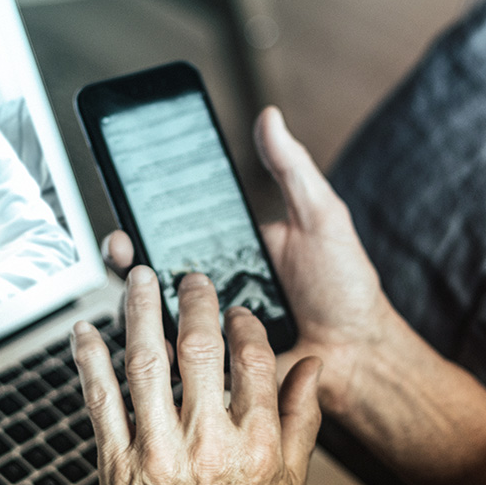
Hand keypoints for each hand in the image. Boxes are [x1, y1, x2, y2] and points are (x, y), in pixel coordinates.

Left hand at [71, 266, 321, 484]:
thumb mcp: (291, 484)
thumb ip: (303, 419)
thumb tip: (312, 368)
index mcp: (257, 444)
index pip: (252, 360)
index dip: (243, 323)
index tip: (236, 312)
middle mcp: (208, 444)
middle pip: (198, 349)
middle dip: (192, 301)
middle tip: (188, 280)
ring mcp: (158, 454)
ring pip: (144, 363)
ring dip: (138, 312)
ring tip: (137, 281)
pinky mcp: (118, 467)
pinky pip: (100, 402)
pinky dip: (91, 362)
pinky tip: (88, 334)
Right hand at [101, 107, 393, 413]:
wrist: (363, 351)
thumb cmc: (347, 288)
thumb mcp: (322, 219)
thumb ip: (293, 170)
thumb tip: (270, 116)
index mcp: (232, 254)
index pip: (175, 234)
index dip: (145, 220)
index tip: (128, 208)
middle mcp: (216, 292)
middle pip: (155, 275)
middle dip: (128, 259)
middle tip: (122, 246)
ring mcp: (215, 332)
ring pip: (159, 318)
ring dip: (138, 305)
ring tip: (136, 289)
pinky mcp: (220, 368)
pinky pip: (183, 362)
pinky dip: (164, 351)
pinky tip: (157, 339)